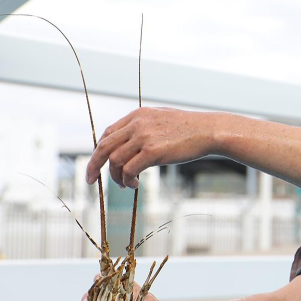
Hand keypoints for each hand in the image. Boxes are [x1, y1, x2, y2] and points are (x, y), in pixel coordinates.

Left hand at [85, 107, 216, 188]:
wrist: (209, 131)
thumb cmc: (189, 129)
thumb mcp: (161, 120)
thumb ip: (144, 128)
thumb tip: (132, 146)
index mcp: (137, 115)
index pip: (107, 134)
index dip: (99, 151)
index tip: (97, 164)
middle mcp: (137, 124)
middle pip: (103, 147)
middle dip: (94, 166)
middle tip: (91, 180)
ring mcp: (144, 137)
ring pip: (114, 160)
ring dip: (115, 176)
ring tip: (125, 184)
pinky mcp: (153, 151)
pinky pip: (129, 169)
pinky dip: (127, 179)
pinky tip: (134, 184)